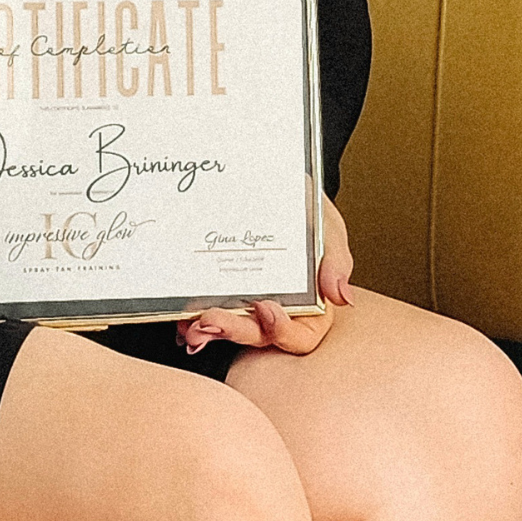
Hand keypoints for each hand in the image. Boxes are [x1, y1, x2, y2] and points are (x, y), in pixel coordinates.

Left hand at [179, 195, 353, 360]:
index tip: (265, 308)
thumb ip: (335, 261)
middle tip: (210, 321)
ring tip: (191, 327)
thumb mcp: (329, 230)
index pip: (300, 336)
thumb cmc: (308, 211)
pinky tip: (179, 317)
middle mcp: (277, 311)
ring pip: (228, 329)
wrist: (274, 183)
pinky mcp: (219, 292)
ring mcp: (245, 304)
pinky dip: (190, 319)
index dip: (282, 331)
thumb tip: (342, 297)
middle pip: (258, 336)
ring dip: (207, 332)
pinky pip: (204, 312)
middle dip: (234, 332)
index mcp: (310, 306)